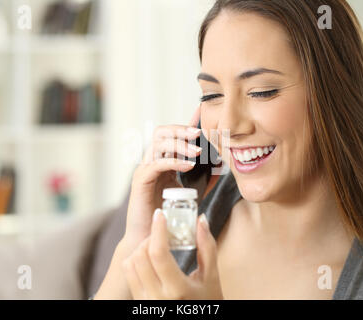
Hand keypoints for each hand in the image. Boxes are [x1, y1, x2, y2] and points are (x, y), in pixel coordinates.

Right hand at [122, 105, 201, 249]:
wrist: (149, 238)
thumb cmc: (168, 216)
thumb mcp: (190, 194)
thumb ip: (203, 180)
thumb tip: (221, 167)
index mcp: (163, 161)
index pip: (173, 135)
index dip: (186, 122)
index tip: (201, 111)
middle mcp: (152, 161)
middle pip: (162, 133)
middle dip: (181, 129)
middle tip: (199, 132)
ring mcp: (145, 169)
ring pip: (158, 144)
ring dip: (179, 144)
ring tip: (197, 151)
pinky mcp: (140, 180)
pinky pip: (156, 163)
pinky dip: (173, 161)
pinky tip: (188, 164)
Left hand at [122, 210, 223, 299]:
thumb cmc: (207, 302)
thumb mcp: (212, 277)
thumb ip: (207, 247)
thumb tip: (201, 220)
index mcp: (178, 290)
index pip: (159, 254)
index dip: (157, 230)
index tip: (160, 215)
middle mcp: (157, 298)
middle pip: (141, 256)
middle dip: (150, 237)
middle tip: (161, 230)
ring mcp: (145, 301)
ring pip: (131, 263)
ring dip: (141, 248)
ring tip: (156, 243)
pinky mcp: (138, 302)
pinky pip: (129, 274)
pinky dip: (135, 259)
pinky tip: (149, 257)